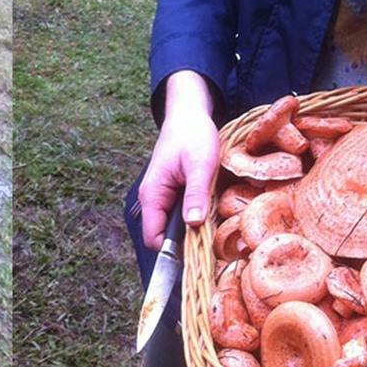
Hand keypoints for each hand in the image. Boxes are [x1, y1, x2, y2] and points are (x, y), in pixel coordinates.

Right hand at [136, 70, 218, 251]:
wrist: (188, 115)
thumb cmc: (193, 135)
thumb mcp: (200, 164)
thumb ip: (195, 193)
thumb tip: (193, 224)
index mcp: (152, 195)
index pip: (155, 239)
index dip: (174, 251)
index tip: (201, 251)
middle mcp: (152, 200)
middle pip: (165, 236)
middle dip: (187, 242)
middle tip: (214, 239)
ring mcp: (161, 197)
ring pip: (174, 226)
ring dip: (192, 228)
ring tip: (214, 224)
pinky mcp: (171, 194)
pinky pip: (180, 215)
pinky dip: (194, 216)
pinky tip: (210, 211)